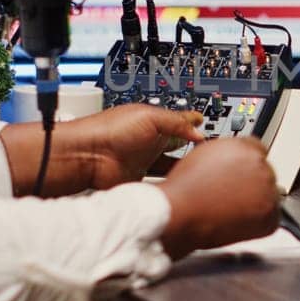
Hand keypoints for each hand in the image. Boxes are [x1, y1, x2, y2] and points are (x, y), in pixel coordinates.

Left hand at [53, 105, 202, 189]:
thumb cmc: (111, 130)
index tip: (206, 125)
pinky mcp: (139, 180)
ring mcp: (144, 160)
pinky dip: (170, 183)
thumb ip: (176, 123)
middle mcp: (149, 141)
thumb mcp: (150, 117)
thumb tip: (198, 131)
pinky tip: (181, 182)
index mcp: (152, 122)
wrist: (89, 155)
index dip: (192, 123)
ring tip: (201, 167)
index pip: (178, 121)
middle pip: (176, 144)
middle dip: (192, 146)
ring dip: (183, 166)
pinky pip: (160, 182)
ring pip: (170, 165)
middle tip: (210, 149)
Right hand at [157, 137, 280, 258]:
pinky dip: (259, 222)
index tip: (241, 174)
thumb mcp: (203, 155)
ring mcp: (267, 190)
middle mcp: (259, 164)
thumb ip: (226, 156)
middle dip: (251, 183)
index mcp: (243, 146)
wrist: (181, 212)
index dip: (245, 164)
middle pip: (263, 172)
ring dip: (256, 202)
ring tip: (230, 209)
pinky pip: (271, 218)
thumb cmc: (185, 189)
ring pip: (268, 195)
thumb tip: (233, 164)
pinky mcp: (270, 215)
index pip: (256, 149)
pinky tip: (238, 220)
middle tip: (231, 195)